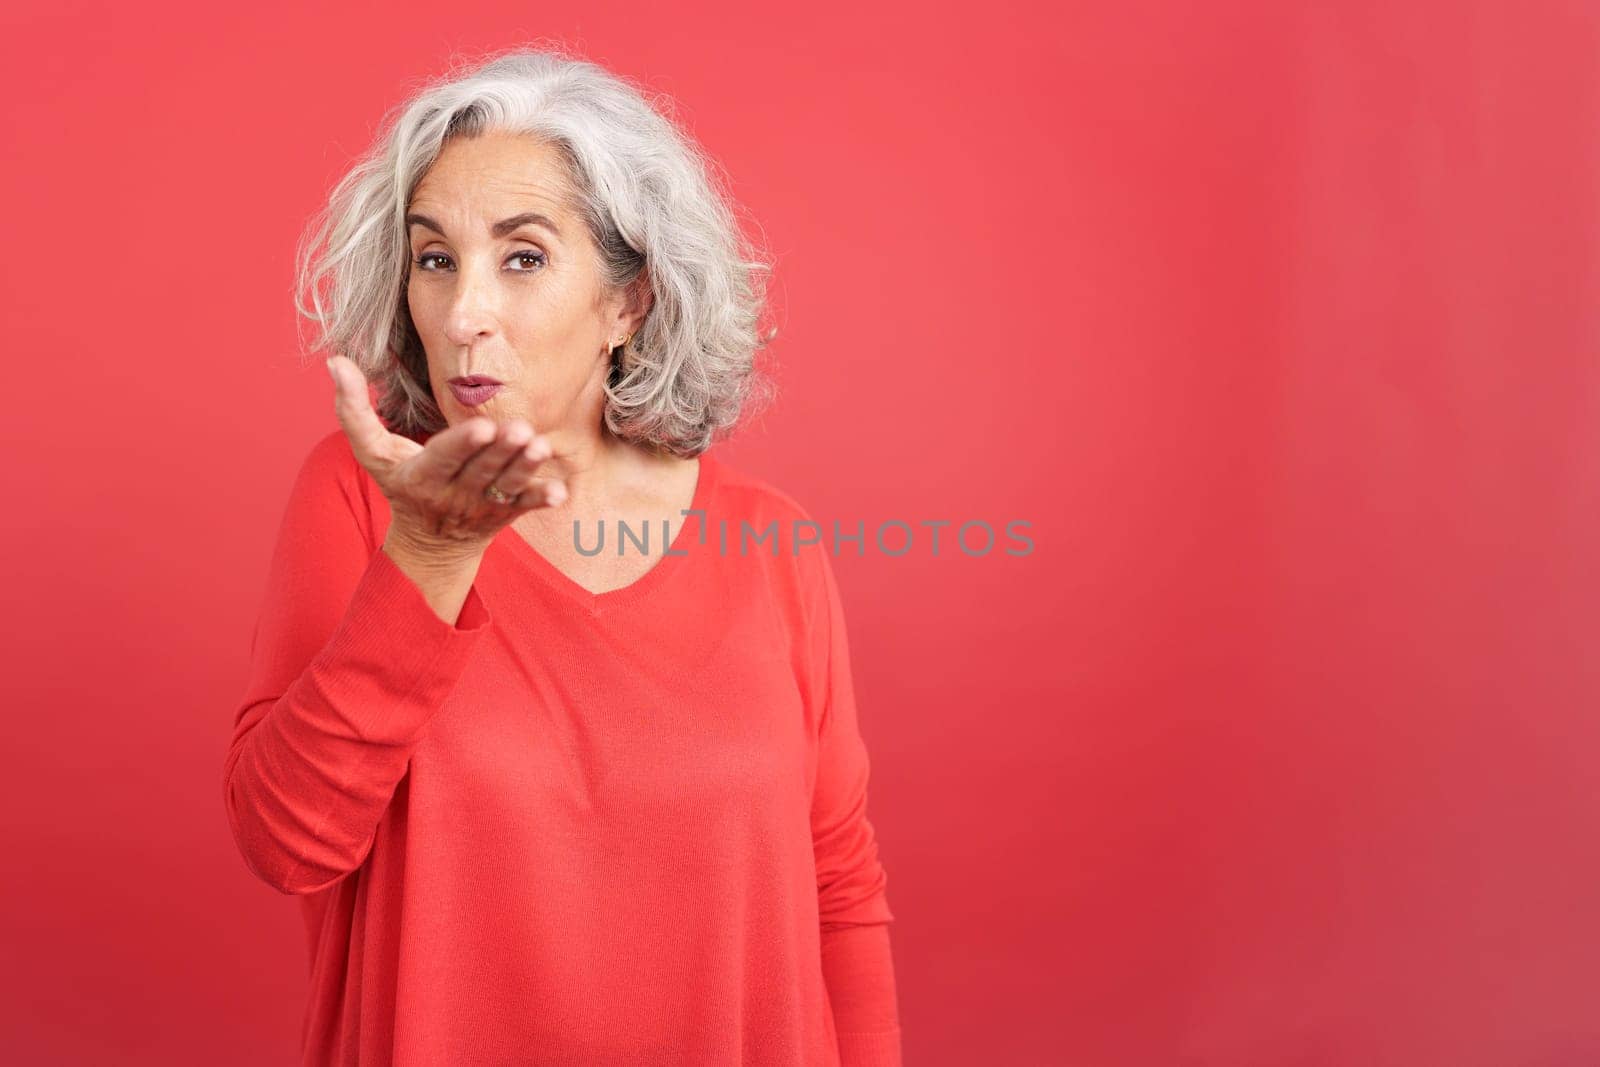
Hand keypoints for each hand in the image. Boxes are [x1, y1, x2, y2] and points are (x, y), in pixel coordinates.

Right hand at [325, 355, 565, 558]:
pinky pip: (525, 507)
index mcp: (421, 477)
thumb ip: (353, 409)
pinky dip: (542, 500)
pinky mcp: (505, 514)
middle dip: (501, 451)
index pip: (443, 458)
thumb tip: (335, 361)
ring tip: (541, 446)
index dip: (462, 444)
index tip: (482, 426)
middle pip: (480, 470)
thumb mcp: (372, 451)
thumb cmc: (400, 483)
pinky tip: (560, 491)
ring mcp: (482, 507)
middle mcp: (453, 495)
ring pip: (506, 486)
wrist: (430, 544)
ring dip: (524, 468)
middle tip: (522, 429)